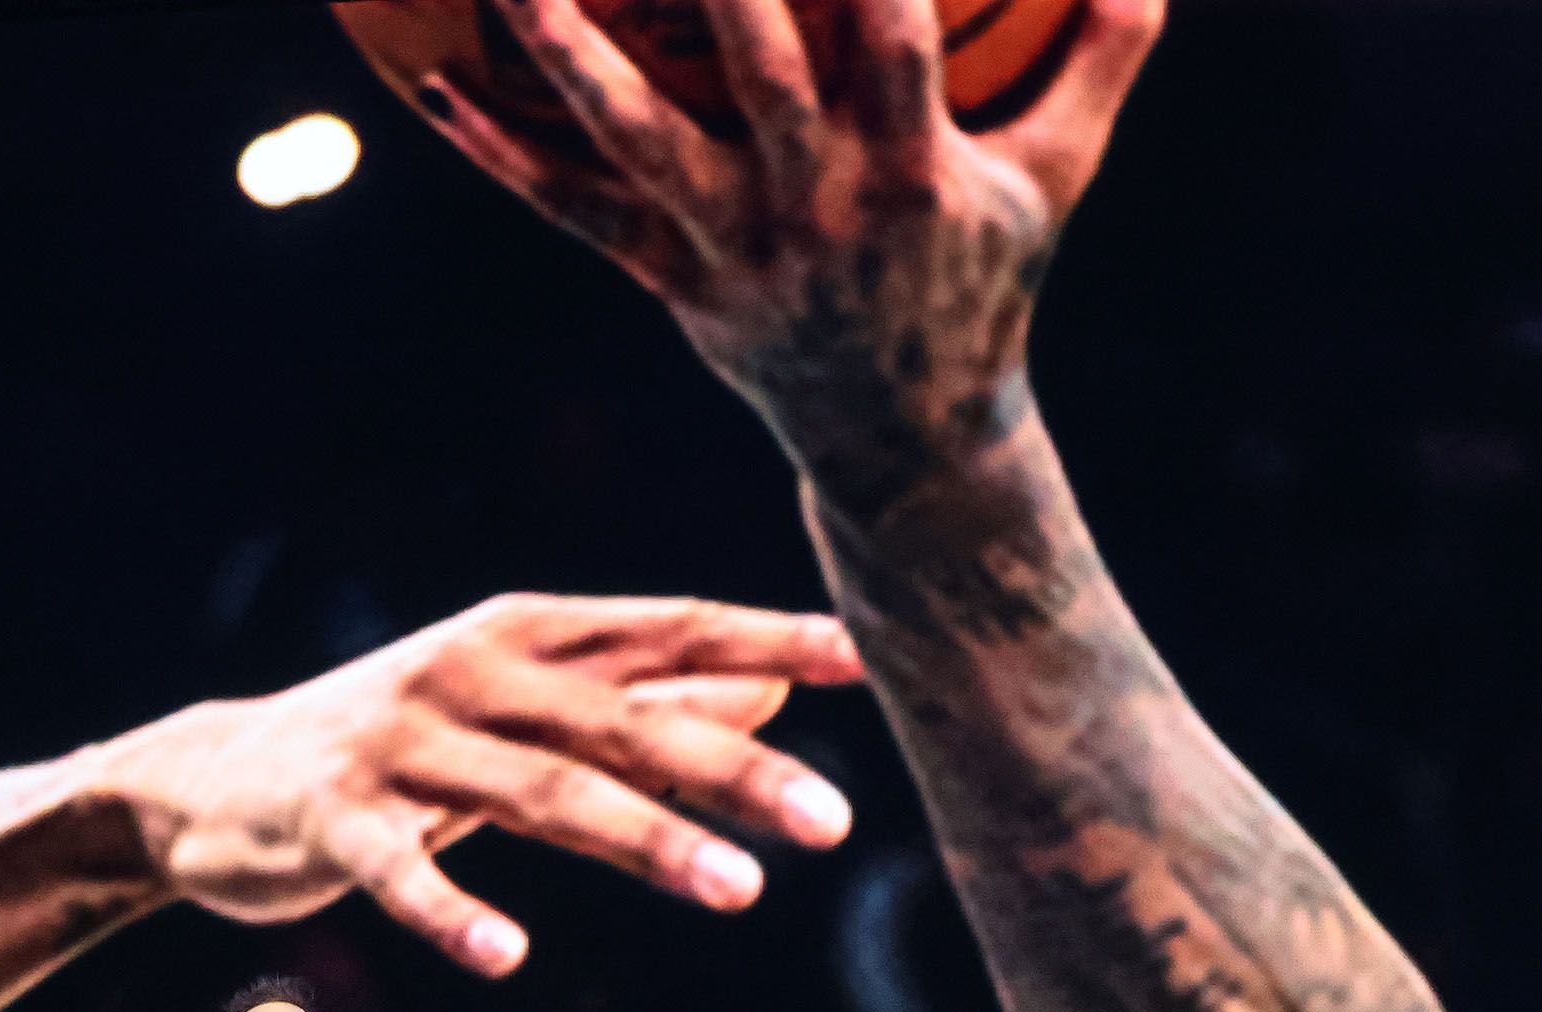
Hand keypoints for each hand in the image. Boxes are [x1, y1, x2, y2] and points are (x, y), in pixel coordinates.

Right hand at [100, 593, 861, 975]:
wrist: (210, 782)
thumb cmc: (397, 746)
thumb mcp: (520, 712)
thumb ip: (637, 701)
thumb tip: (772, 686)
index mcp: (523, 634)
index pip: (666, 629)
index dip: (767, 641)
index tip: (867, 664)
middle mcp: (469, 672)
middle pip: (621, 719)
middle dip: (734, 769)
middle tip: (836, 821)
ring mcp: (397, 743)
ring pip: (539, 793)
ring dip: (644, 840)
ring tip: (739, 892)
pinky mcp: (330, 818)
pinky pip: (400, 871)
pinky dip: (453, 912)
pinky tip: (507, 958)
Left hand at [404, 0, 1162, 515]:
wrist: (906, 442)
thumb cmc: (982, 283)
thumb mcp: (1056, 176)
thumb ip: (1104, 55)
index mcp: (912, 173)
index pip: (892, 32)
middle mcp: (814, 206)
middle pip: (756, 63)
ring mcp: (731, 246)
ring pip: (637, 137)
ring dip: (568, 53)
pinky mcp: (670, 276)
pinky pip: (574, 209)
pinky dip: (504, 154)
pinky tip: (437, 88)